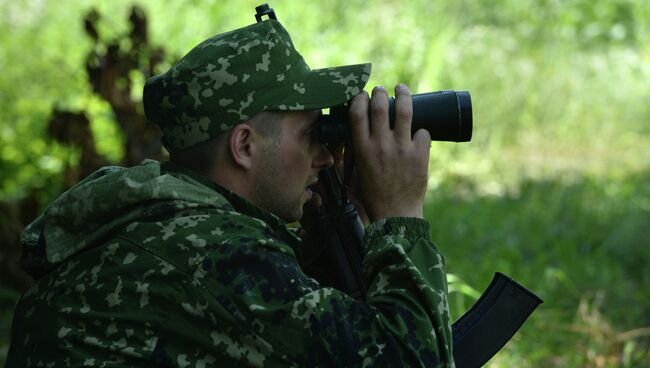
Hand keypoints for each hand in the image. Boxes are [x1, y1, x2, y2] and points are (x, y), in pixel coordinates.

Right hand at [348, 84, 430, 221]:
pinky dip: (421, 131)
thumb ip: (360, 150)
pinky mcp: (420, 155)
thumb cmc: (374, 194)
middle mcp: (381, 145)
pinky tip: (419, 134)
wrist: (395, 214)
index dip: (360, 98)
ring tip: (402, 89)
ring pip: (404, 110)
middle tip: (381, 90)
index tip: (362, 94)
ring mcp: (402, 148)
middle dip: (380, 92)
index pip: (357, 113)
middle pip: (380, 106)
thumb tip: (362, 131)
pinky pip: (423, 132)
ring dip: (403, 95)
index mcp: (362, 149)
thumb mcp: (359, 170)